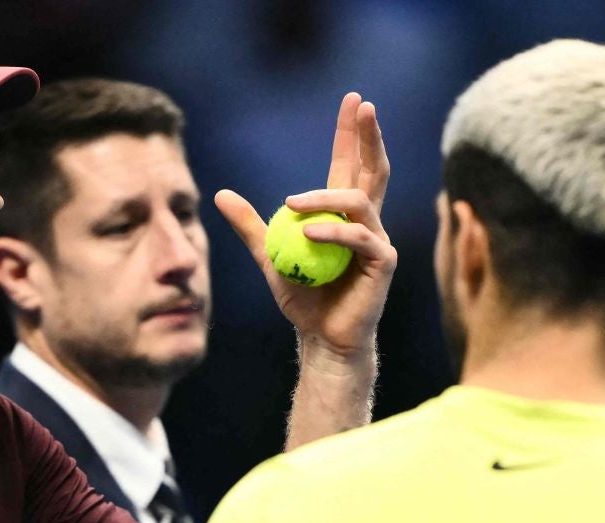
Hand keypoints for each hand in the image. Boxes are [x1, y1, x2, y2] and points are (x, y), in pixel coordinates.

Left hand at [215, 92, 395, 362]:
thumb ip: (250, 225)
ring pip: (357, 200)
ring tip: (292, 203)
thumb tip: (220, 193)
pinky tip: (310, 232)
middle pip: (373, 168)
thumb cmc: (301, 299)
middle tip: (364, 105)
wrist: (321, 339)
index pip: (349, 164)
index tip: (353, 101)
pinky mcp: (383, 261)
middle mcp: (366, 221)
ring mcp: (378, 239)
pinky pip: (359, 236)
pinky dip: (332, 230)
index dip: (351, 133)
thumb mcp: (268, 256)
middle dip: (369, 135)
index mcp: (343, 214)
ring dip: (324, 197)